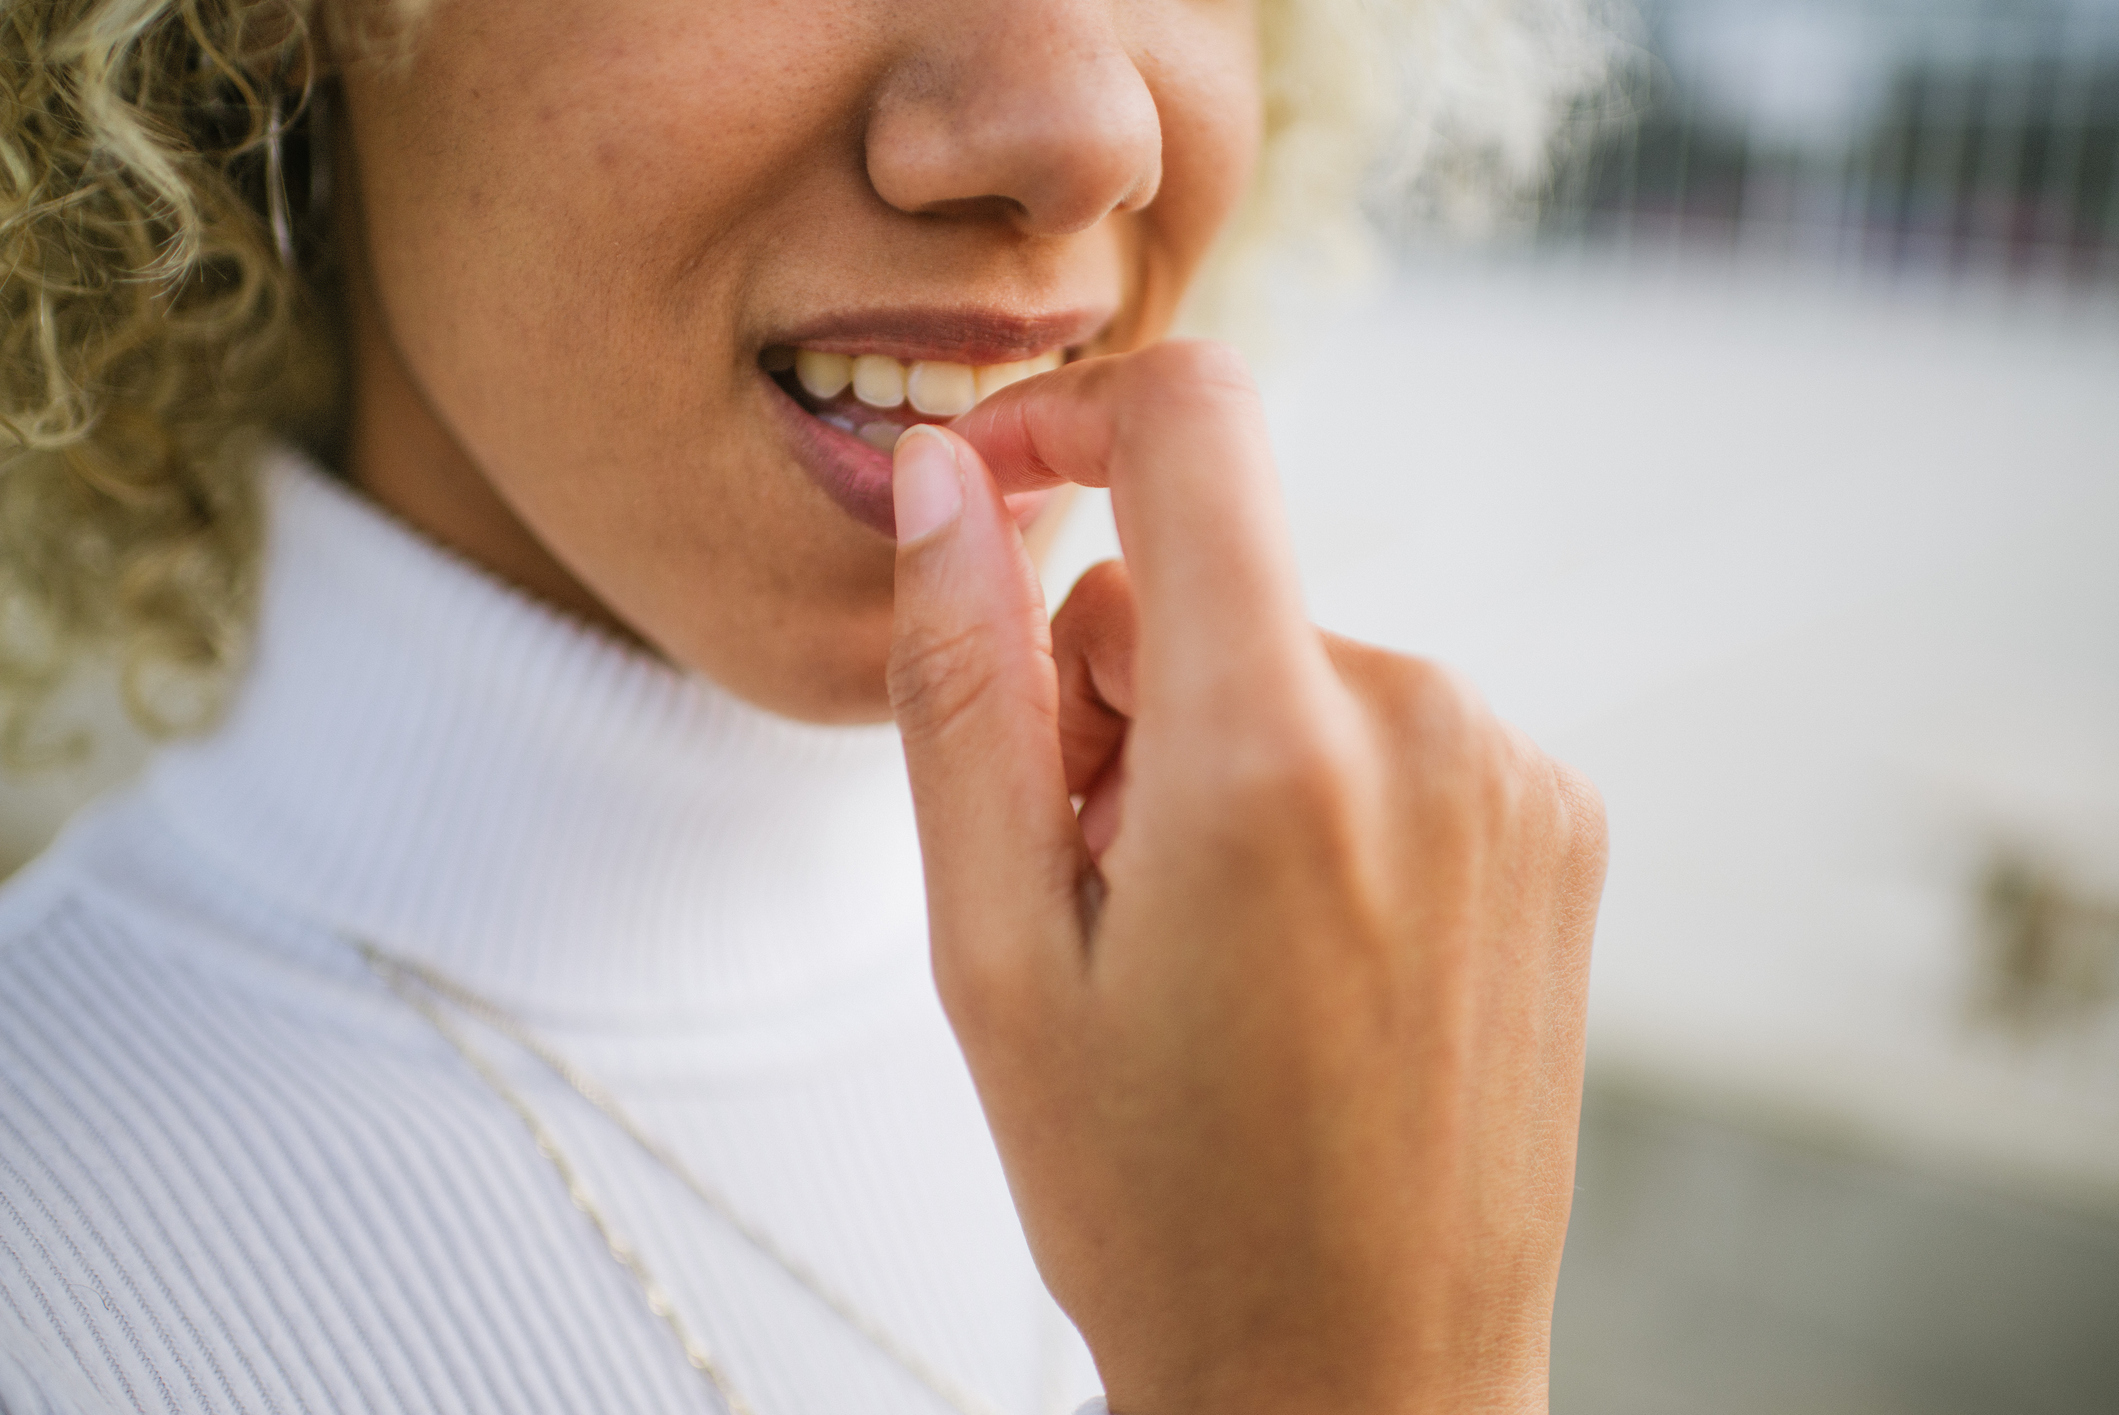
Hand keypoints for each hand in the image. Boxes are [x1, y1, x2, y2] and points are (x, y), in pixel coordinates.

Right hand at [887, 342, 1605, 1414]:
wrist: (1358, 1382)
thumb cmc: (1154, 1201)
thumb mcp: (993, 952)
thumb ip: (961, 686)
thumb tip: (944, 488)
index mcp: (1271, 751)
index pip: (1196, 424)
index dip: (1074, 417)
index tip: (1002, 487)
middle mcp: (1429, 729)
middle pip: (1220, 573)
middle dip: (1117, 681)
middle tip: (1092, 874)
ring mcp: (1515, 778)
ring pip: (1297, 658)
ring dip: (1215, 749)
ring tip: (1199, 942)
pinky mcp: (1559, 822)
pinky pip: (1390, 727)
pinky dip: (1316, 790)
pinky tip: (1297, 952)